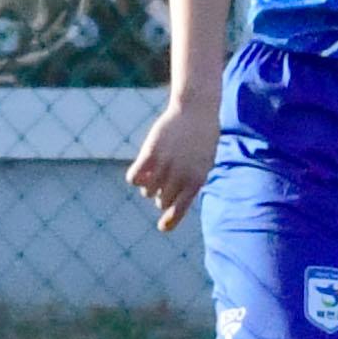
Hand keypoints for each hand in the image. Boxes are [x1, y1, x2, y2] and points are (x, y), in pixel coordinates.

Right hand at [124, 97, 216, 232]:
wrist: (196, 111)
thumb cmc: (202, 139)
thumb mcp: (203, 163)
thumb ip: (190, 184)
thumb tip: (170, 204)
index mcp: (196, 181)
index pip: (180, 209)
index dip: (170, 221)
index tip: (162, 228)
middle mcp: (180, 176)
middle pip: (161, 201)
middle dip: (161, 196)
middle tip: (164, 182)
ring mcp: (165, 165)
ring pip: (147, 192)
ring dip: (148, 187)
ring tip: (154, 173)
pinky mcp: (150, 154)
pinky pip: (134, 178)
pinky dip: (135, 178)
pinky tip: (140, 170)